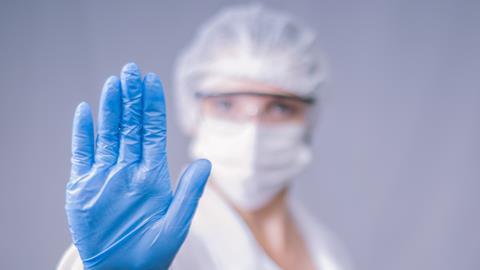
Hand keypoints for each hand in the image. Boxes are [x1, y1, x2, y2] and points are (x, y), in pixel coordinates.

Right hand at [66, 63, 210, 269]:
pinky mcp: (83, 188)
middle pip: (130, 126)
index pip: (153, 132)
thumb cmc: (151, 253)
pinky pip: (82, 154)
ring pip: (108, 134)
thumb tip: (206, 161)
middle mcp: (129, 170)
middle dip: (131, 98)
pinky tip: (85, 111)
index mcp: (153, 175)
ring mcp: (105, 176)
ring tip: (113, 83)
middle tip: (131, 70)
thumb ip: (189, 192)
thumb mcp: (176, 224)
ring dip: (110, 108)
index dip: (153, 106)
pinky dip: (83, 133)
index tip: (152, 81)